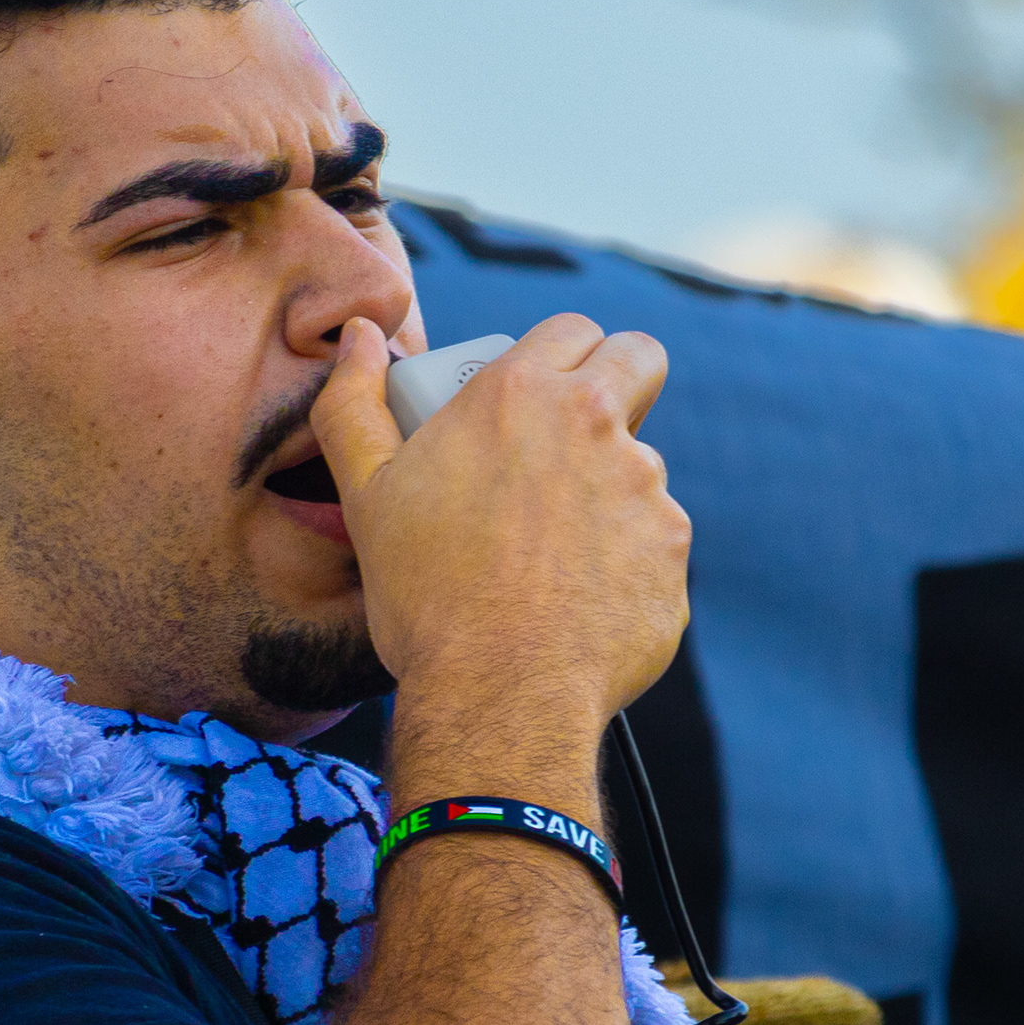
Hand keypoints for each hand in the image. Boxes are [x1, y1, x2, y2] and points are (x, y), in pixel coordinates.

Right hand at [306, 310, 690, 760]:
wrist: (498, 695)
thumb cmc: (424, 595)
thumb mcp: (365, 494)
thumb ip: (352, 401)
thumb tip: (360, 335)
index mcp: (520, 395)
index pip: (574, 329)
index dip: (563, 355)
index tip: (543, 393)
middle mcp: (595, 425)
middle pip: (640, 361)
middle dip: (622, 383)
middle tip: (576, 440)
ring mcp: (645, 488)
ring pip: (641, 465)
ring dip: (610, 491)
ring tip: (550, 555)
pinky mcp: (672, 551)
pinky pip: (652, 542)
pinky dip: (623, 563)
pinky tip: (576, 602)